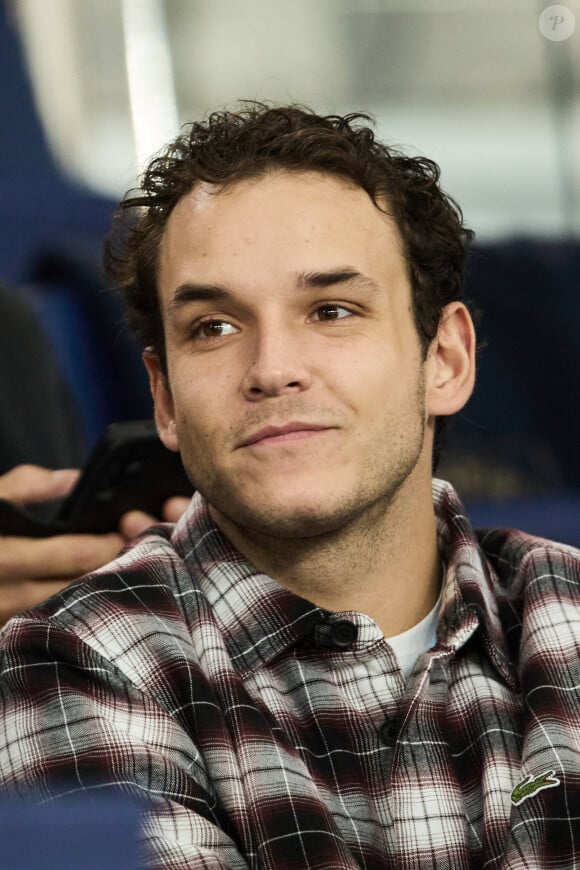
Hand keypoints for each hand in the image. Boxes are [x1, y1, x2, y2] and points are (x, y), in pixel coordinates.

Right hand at [0, 465, 188, 626]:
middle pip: (80, 587)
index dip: (109, 544)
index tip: (129, 531)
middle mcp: (6, 595)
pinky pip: (51, 620)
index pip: (73, 556)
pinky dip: (74, 606)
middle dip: (113, 569)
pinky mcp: (6, 632)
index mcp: (5, 555)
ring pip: (70, 607)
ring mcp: (7, 619)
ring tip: (121, 568)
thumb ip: (26, 487)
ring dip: (97, 590)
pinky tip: (90, 591)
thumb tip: (74, 479)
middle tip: (140, 550)